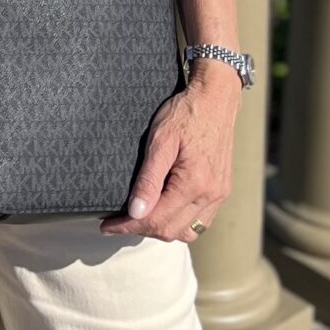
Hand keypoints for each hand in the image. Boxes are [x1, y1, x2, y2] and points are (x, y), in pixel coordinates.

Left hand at [102, 71, 238, 242]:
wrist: (216, 97)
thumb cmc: (186, 113)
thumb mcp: (161, 141)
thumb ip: (148, 179)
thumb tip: (135, 212)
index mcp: (195, 183)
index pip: (156, 219)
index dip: (128, 226)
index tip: (107, 226)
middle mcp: (210, 194)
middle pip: (171, 231)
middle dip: (142, 229)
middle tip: (118, 220)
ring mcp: (219, 194)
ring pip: (188, 232)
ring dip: (162, 229)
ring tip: (140, 217)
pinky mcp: (222, 190)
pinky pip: (201, 221)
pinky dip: (180, 223)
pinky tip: (166, 211)